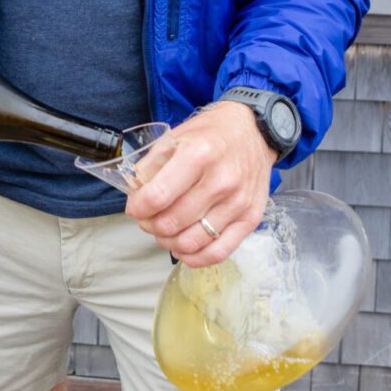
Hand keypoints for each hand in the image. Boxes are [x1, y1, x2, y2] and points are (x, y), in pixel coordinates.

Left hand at [125, 101, 276, 267]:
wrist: (255, 131)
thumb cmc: (212, 133)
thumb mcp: (176, 136)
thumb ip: (152, 165)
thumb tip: (134, 193)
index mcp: (198, 155)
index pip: (157, 196)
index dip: (138, 208)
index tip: (135, 207)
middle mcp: (220, 181)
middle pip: (172, 222)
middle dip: (150, 225)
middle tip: (147, 219)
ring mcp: (237, 202)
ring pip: (191, 242)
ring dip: (168, 242)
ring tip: (164, 231)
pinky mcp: (250, 218)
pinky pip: (218, 252)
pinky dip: (194, 258)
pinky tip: (183, 249)